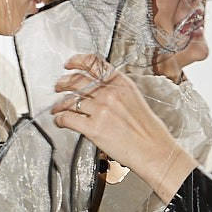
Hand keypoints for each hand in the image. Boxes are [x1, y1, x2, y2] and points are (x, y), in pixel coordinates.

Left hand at [52, 54, 195, 201]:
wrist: (154, 150)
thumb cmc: (149, 131)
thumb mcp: (135, 100)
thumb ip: (117, 92)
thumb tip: (100, 91)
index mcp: (121, 83)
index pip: (94, 63)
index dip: (77, 61)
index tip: (70, 64)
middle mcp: (109, 93)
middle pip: (77, 80)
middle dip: (63, 82)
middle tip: (58, 86)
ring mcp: (101, 110)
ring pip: (70, 100)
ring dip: (59, 105)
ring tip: (57, 108)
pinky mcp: (93, 128)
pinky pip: (68, 119)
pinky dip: (60, 119)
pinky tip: (60, 121)